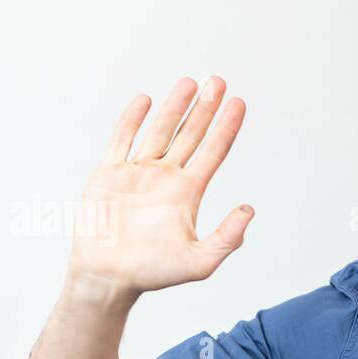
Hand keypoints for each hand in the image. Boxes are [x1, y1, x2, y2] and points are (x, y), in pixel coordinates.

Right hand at [67, 76, 252, 294]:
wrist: (108, 277)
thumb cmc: (153, 274)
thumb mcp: (200, 262)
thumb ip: (227, 238)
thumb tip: (249, 210)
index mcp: (188, 194)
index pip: (214, 152)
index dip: (227, 128)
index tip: (240, 103)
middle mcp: (166, 179)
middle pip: (191, 135)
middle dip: (205, 108)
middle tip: (219, 81)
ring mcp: (138, 174)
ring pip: (160, 131)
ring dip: (175, 107)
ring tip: (190, 81)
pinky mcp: (110, 174)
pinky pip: (122, 140)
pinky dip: (133, 120)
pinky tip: (146, 100)